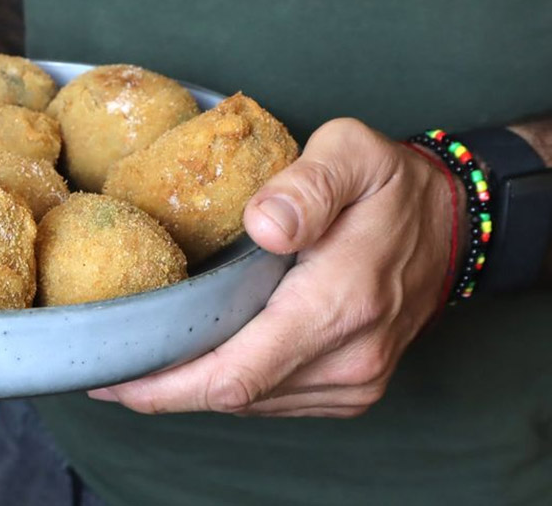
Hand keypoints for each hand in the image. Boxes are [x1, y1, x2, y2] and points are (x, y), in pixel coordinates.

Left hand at [88, 118, 461, 417]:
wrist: (451, 226)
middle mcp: (349, 358)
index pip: (237, 372)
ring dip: (193, 389)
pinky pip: (274, 400)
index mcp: (341, 303)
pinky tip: (199, 359)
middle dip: (163, 390)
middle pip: (233, 396)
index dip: (166, 386)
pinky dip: (230, 385)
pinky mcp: (352, 387)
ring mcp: (354, 381)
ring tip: (143, 360)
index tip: (111, 376)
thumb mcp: (353, 154)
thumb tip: (263, 224)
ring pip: (250, 404)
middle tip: (106, 368)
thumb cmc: (392, 186)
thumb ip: (308, 186)